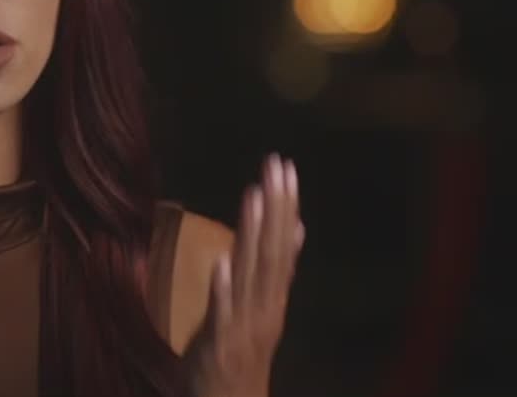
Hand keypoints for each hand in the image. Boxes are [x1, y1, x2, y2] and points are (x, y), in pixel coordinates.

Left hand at [183, 154, 304, 396]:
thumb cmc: (243, 351)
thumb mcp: (263, 305)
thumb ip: (278, 268)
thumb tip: (295, 226)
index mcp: (273, 295)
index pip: (282, 242)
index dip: (285, 205)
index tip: (285, 166)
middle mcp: (265, 305)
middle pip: (271, 251)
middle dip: (274, 207)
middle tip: (275, 165)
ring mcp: (245, 324)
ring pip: (251, 274)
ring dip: (252, 235)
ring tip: (253, 196)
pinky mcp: (221, 344)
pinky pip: (223, 313)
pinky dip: (225, 288)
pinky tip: (222, 261)